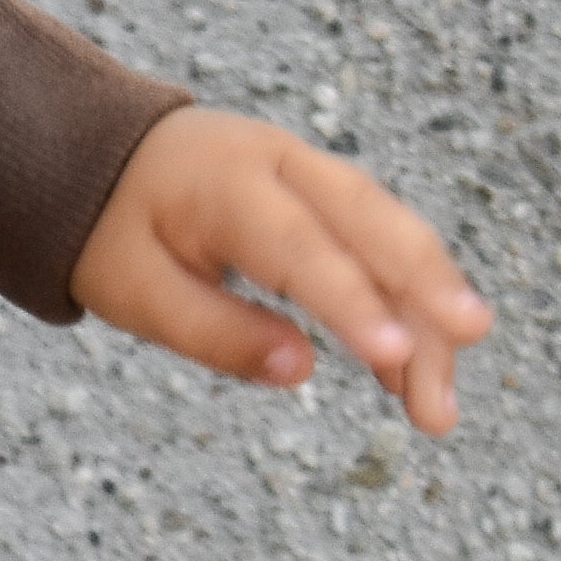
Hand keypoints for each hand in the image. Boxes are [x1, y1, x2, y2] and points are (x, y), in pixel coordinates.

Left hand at [71, 105, 489, 433]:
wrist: (102, 155)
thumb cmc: (115, 232)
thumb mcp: (132, 291)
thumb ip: (212, 330)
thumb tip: (299, 370)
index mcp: (225, 184)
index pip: (300, 247)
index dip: (352, 302)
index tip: (397, 357)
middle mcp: (283, 163)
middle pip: (372, 226)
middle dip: (426, 297)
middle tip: (458, 368)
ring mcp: (313, 169)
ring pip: (392, 232)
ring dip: (429, 310)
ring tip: (438, 404)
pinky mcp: (330, 189)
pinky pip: (383, 237)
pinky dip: (410, 297)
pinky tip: (419, 364)